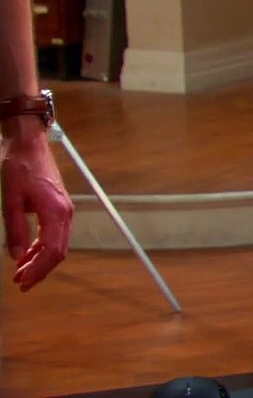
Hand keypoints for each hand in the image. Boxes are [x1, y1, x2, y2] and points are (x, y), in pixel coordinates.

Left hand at [1, 136, 73, 290]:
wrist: (29, 145)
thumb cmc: (19, 167)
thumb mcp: (10, 199)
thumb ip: (15, 229)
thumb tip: (16, 256)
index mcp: (56, 211)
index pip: (52, 250)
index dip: (38, 269)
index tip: (22, 281)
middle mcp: (65, 213)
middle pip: (59, 251)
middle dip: (40, 269)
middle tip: (21, 283)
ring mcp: (65, 210)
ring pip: (58, 244)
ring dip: (41, 261)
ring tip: (21, 272)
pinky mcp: (59, 207)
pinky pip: (55, 235)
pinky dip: (43, 248)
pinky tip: (28, 254)